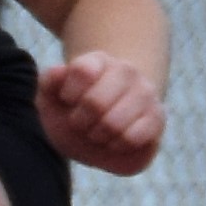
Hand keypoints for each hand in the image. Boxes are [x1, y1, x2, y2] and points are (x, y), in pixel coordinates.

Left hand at [38, 50, 161, 174]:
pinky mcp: (157, 117)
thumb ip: (48, 82)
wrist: (98, 129)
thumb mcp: (50, 98)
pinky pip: (133, 137)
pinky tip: (114, 139)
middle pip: (95, 102)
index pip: (82, 70)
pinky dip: (116, 145)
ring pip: (114, 123)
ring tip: (97, 131)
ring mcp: (145, 93)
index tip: (68, 100)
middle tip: (81, 122)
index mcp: (98, 61)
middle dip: (80, 121)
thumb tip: (59, 71)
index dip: (68, 94)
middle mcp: (126, 71)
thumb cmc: (71, 112)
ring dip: (98, 135)